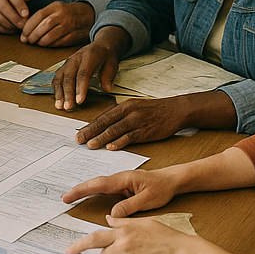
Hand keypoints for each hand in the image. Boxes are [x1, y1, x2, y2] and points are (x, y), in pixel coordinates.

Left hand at [21, 1, 94, 46]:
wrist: (88, 15)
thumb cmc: (66, 13)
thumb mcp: (55, 8)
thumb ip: (42, 16)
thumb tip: (24, 26)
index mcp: (56, 6)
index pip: (38, 16)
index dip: (28, 26)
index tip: (23, 33)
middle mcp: (62, 15)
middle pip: (43, 27)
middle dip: (32, 35)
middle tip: (27, 40)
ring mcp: (69, 26)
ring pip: (50, 36)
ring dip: (40, 42)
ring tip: (35, 43)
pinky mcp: (73, 36)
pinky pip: (58, 43)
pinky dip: (49, 45)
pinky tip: (45, 44)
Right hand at [53, 27, 126, 110]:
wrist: (100, 46)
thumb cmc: (106, 56)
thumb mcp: (112, 64)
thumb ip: (108, 76)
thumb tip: (107, 89)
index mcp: (89, 56)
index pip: (83, 73)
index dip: (80, 88)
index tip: (80, 101)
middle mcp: (75, 58)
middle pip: (69, 77)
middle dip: (67, 93)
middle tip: (68, 107)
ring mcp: (68, 62)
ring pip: (60, 78)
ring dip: (59, 93)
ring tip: (60, 106)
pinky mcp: (64, 67)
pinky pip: (57, 78)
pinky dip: (56, 90)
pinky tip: (58, 99)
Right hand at [61, 168, 178, 217]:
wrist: (171, 180)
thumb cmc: (161, 188)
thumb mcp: (147, 200)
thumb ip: (129, 206)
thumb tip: (112, 214)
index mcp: (123, 179)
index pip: (98, 184)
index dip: (82, 190)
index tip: (69, 196)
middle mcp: (119, 178)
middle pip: (94, 183)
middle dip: (78, 190)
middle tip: (64, 198)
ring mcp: (120, 182)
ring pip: (98, 185)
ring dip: (85, 190)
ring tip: (71, 198)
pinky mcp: (122, 186)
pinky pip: (104, 188)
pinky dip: (93, 191)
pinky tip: (89, 196)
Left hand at [66, 218, 193, 253]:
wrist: (180, 251)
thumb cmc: (165, 236)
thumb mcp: (143, 222)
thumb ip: (123, 221)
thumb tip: (109, 218)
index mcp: (123, 228)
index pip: (95, 234)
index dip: (80, 243)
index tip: (70, 248)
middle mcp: (121, 239)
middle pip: (94, 246)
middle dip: (81, 250)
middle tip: (71, 253)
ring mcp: (125, 253)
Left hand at [74, 95, 191, 149]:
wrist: (175, 110)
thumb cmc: (153, 110)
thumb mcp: (134, 108)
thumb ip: (120, 116)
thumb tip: (103, 126)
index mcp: (124, 106)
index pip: (103, 116)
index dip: (89, 126)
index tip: (78, 133)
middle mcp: (128, 112)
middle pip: (105, 122)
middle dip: (90, 132)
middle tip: (78, 140)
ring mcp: (137, 121)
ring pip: (115, 130)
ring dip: (101, 138)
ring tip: (90, 145)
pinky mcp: (146, 131)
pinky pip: (130, 137)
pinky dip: (120, 142)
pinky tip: (111, 147)